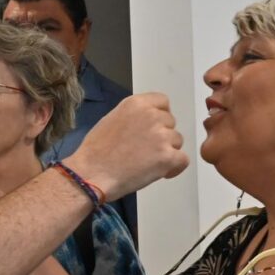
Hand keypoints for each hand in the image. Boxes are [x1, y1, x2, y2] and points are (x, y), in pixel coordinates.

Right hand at [65, 93, 187, 200]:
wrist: (92, 173)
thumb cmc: (96, 151)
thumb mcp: (112, 119)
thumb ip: (134, 116)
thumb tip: (146, 123)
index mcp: (136, 104)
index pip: (163, 101)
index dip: (160, 116)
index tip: (153, 128)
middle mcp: (152, 115)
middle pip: (171, 122)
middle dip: (162, 135)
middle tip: (146, 150)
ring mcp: (161, 136)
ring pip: (177, 141)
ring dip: (167, 151)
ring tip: (147, 163)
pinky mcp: (167, 157)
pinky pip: (183, 159)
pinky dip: (175, 167)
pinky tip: (161, 173)